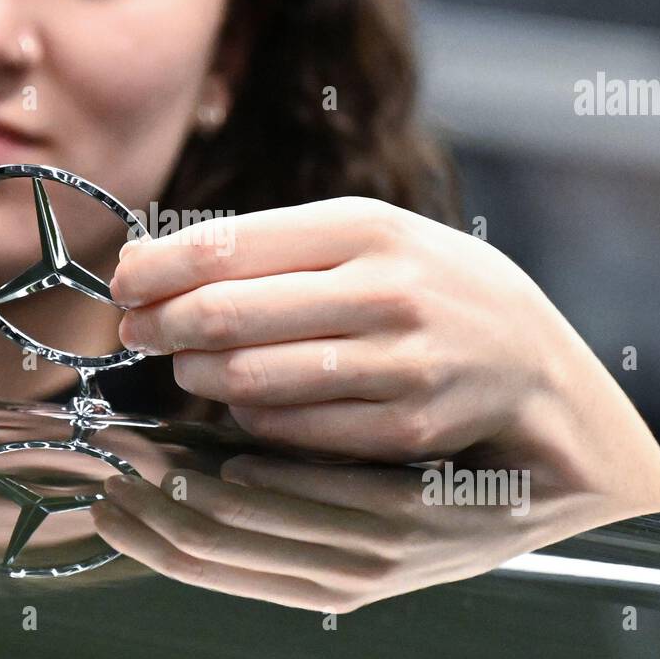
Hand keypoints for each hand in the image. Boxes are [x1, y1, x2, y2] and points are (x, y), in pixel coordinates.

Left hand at [106, 197, 659, 599]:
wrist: (536, 366)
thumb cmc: (431, 289)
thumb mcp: (370, 238)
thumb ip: (272, 245)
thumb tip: (150, 260)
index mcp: (367, 227)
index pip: (224, 245)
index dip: (154, 270)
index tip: (123, 283)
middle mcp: (386, 289)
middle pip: (224, 314)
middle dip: (160, 326)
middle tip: (135, 332)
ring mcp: (401, 364)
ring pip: (249, 379)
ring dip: (198, 375)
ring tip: (188, 366)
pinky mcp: (406, 430)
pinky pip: (289, 431)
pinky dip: (250, 420)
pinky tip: (245, 405)